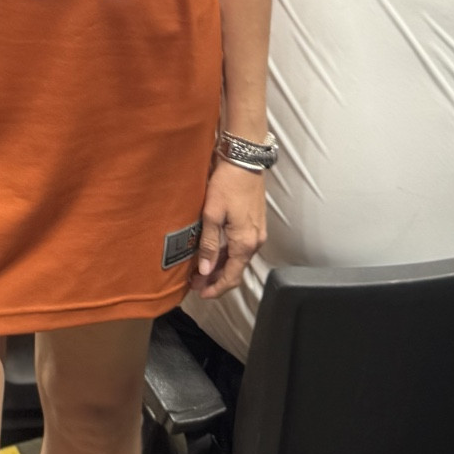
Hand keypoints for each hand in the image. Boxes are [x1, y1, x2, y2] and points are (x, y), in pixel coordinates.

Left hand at [188, 160, 266, 300]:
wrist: (245, 160)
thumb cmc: (227, 184)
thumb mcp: (212, 214)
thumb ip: (209, 245)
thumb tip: (205, 271)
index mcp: (245, 243)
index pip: (231, 277)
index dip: (215, 288)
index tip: (200, 293)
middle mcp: (255, 242)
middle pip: (236, 270)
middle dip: (216, 279)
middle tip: (196, 282)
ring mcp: (257, 232)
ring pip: (239, 258)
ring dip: (221, 266)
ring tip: (201, 268)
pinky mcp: (256, 223)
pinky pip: (242, 247)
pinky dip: (228, 254)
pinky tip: (214, 251)